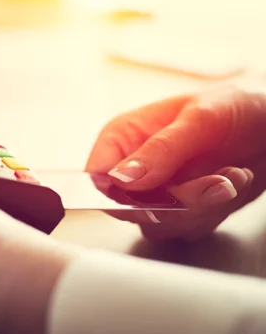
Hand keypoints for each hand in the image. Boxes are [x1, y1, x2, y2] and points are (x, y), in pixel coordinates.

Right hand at [86, 81, 265, 240]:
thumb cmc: (234, 105)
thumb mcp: (198, 119)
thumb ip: (159, 149)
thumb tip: (121, 178)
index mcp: (123, 139)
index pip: (98, 179)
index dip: (117, 195)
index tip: (153, 198)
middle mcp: (135, 169)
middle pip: (129, 209)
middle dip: (176, 202)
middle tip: (214, 183)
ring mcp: (158, 193)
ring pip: (160, 224)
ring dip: (203, 206)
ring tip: (233, 176)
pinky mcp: (183, 210)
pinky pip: (188, 228)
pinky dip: (217, 210)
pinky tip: (234, 181)